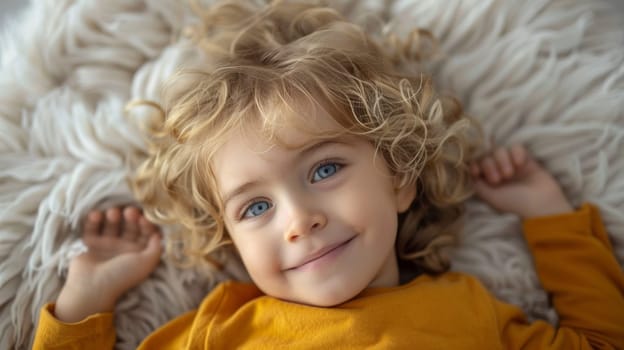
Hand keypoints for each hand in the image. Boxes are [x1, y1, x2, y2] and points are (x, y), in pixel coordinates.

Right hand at [55, 207, 161, 322]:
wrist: (92, 287)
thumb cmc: (122, 275)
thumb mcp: (147, 262)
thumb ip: (156, 248)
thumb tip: (159, 234)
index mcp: (138, 253)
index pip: (145, 232)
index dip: (146, 223)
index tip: (144, 218)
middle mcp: (123, 247)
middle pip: (129, 226)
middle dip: (131, 216)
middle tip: (129, 212)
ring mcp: (105, 245)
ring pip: (111, 224)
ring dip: (113, 215)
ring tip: (113, 214)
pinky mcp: (89, 244)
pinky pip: (92, 228)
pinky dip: (94, 220)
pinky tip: (96, 215)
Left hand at [470, 145, 573, 218]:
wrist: (542, 203)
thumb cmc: (515, 203)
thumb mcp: (491, 197)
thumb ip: (477, 184)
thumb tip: (469, 173)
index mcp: (490, 182)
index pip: (477, 164)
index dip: (475, 165)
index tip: (476, 172)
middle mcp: (500, 172)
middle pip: (487, 156)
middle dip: (489, 166)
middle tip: (498, 179)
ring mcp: (513, 165)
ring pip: (500, 150)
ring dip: (502, 160)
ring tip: (510, 174)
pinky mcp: (527, 160)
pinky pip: (517, 147)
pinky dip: (516, 153)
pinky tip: (520, 164)